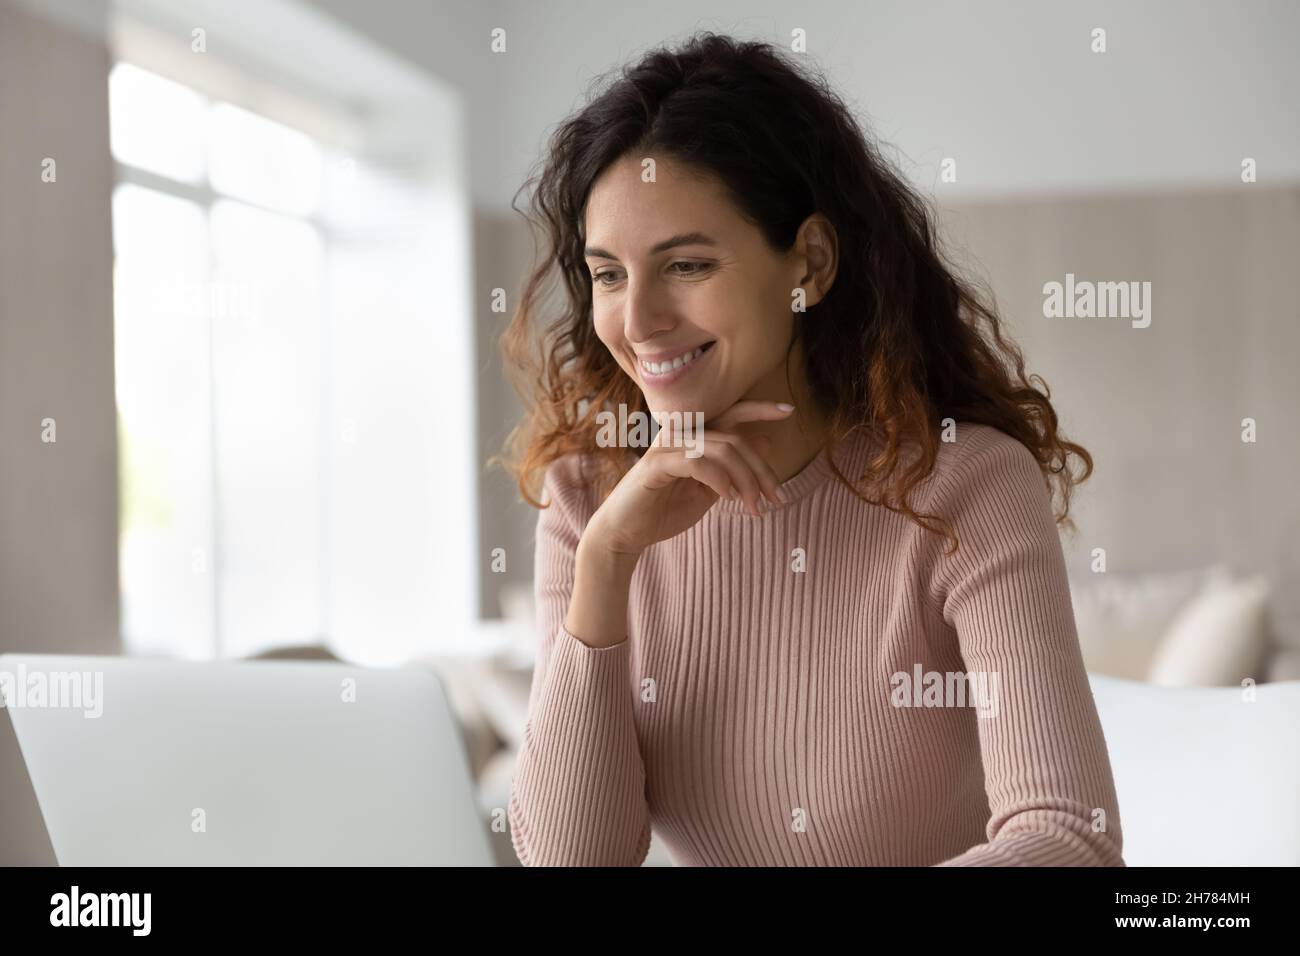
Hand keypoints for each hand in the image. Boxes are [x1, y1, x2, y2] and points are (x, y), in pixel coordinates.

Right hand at [583, 400, 793, 557]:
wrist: (625, 533)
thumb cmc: (665, 510)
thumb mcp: (710, 489)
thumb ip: (733, 467)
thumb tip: (766, 440)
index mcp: (693, 436)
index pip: (731, 413)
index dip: (760, 409)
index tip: (789, 412)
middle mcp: (680, 433)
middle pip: (735, 438)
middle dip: (762, 469)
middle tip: (777, 498)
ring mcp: (667, 446)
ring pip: (722, 449)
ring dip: (746, 480)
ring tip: (755, 507)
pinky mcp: (656, 464)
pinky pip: (698, 463)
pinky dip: (720, 480)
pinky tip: (729, 498)